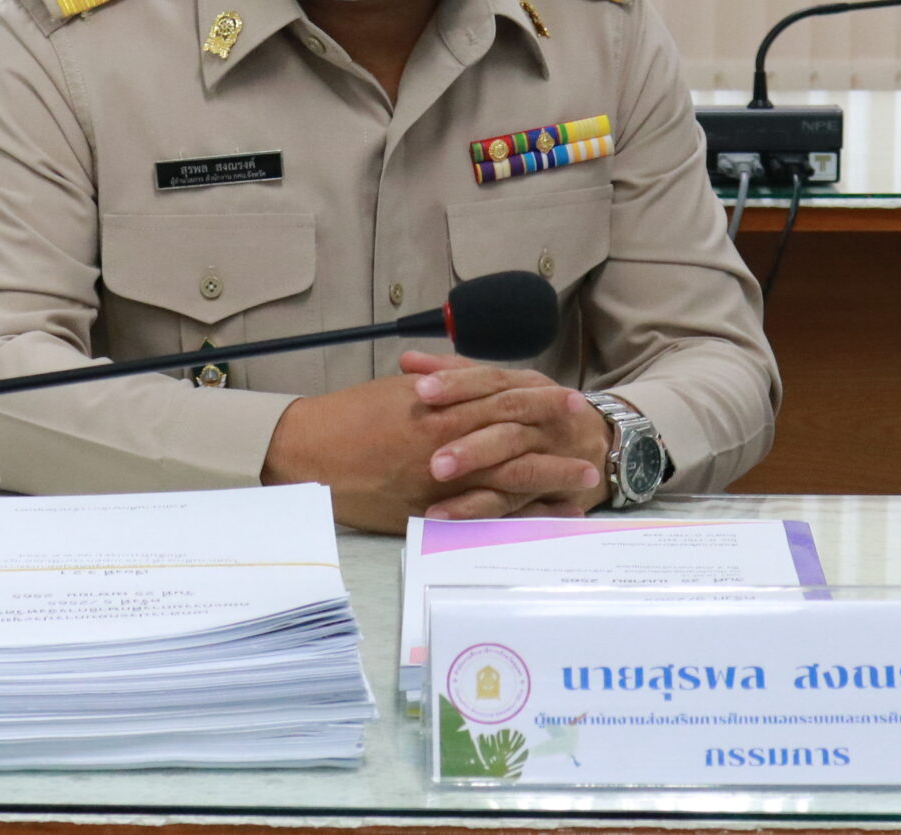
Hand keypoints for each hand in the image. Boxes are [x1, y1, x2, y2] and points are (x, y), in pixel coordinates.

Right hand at [259, 352, 608, 532]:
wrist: (310, 451)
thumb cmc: (350, 416)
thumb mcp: (398, 391)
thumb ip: (439, 385)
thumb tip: (469, 381)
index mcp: (439, 407)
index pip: (502, 401)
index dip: (539, 402)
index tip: (570, 402)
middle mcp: (445, 443)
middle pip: (514, 441)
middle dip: (555, 442)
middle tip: (591, 445)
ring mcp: (439, 481)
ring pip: (505, 480)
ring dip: (548, 482)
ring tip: (583, 485)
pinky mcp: (427, 511)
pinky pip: (481, 516)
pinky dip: (516, 516)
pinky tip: (543, 518)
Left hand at [403, 351, 612, 519]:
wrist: (602, 444)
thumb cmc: (537, 412)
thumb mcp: (506, 386)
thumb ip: (457, 373)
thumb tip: (408, 361)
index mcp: (526, 386)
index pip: (492, 380)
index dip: (458, 384)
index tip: (421, 390)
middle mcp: (541, 417)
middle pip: (505, 421)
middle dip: (468, 436)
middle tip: (431, 452)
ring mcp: (548, 456)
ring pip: (514, 464)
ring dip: (477, 470)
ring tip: (436, 478)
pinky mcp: (547, 492)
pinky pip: (513, 502)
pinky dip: (479, 509)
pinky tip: (444, 514)